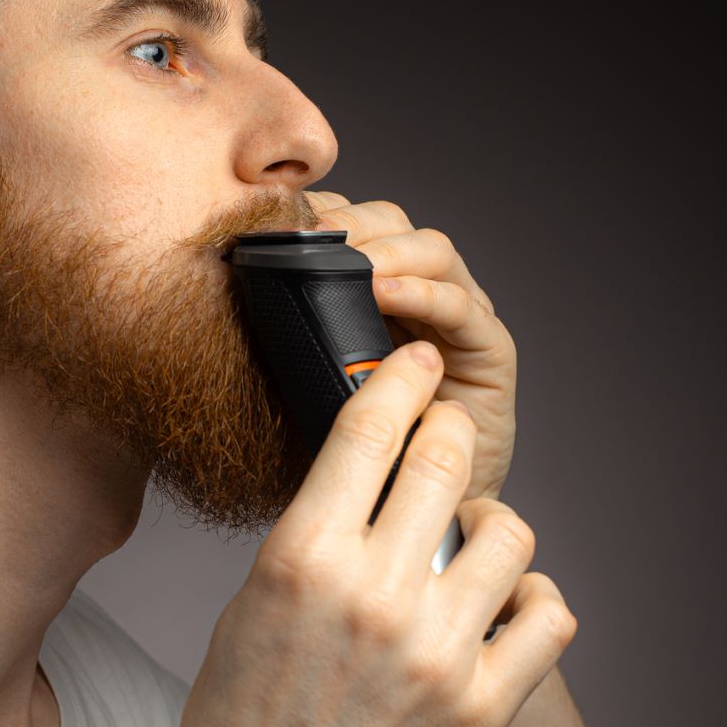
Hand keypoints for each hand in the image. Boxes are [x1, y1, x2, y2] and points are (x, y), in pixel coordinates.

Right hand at [160, 342, 575, 726]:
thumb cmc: (241, 719)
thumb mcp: (253, 599)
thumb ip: (315, 531)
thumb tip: (370, 467)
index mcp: (302, 557)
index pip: (370, 424)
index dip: (400, 375)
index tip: (415, 359)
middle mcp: (374, 594)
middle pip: (445, 456)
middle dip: (447, 431)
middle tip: (443, 440)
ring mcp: (436, 651)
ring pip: (510, 530)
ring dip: (490, 526)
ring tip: (467, 548)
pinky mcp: (482, 706)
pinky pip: (550, 614)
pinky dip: (531, 601)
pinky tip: (503, 608)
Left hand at [303, 190, 516, 501]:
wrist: (424, 514)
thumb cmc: (366, 453)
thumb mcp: (312, 384)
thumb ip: (291, 339)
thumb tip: (235, 299)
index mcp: (376, 292)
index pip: (353, 224)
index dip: (322, 212)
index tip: (278, 220)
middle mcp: (422, 293)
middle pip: (394, 223)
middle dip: (352, 222)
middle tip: (311, 237)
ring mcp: (460, 318)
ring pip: (432, 250)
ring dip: (387, 249)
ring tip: (351, 262)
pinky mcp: (490, 351)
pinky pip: (462, 307)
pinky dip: (424, 292)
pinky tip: (387, 291)